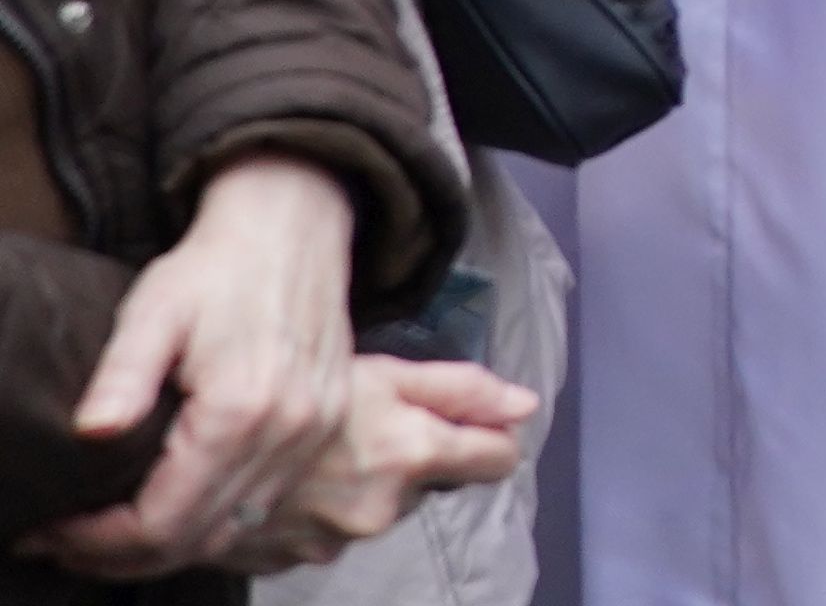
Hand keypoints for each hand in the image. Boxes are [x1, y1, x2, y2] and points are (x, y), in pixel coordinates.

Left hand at [32, 154, 357, 574]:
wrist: (293, 227)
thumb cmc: (215, 269)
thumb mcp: (153, 311)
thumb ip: (123, 374)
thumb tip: (94, 431)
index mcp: (243, 409)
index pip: (163, 521)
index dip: (98, 541)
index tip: (53, 533)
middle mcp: (289, 432)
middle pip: (198, 537)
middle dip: (124, 554)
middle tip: (68, 543)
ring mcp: (314, 433)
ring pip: (234, 529)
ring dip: (169, 546)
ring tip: (109, 535)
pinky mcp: (325, 427)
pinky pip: (263, 505)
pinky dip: (212, 523)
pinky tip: (172, 510)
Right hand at [206, 359, 533, 572]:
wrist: (191, 418)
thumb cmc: (297, 374)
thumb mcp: (381, 373)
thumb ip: (458, 392)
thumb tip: (526, 405)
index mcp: (407, 455)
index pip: (490, 461)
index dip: (491, 445)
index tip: (486, 436)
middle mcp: (375, 509)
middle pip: (422, 488)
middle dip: (406, 465)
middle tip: (364, 432)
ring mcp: (327, 540)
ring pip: (369, 513)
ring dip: (357, 490)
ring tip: (323, 456)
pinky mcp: (282, 558)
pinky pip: (319, 535)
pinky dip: (315, 513)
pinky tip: (292, 484)